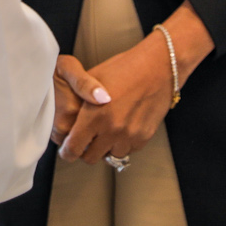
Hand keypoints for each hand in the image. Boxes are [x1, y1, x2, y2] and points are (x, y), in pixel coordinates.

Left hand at [59, 37, 174, 164]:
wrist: (158, 67)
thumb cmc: (124, 68)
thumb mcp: (93, 79)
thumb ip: (78, 102)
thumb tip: (66, 121)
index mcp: (94, 115)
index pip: (73, 148)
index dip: (67, 152)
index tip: (67, 150)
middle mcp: (112, 129)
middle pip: (90, 158)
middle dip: (85, 151)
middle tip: (86, 140)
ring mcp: (129, 135)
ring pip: (110, 156)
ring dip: (106, 147)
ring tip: (107, 129)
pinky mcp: (144, 137)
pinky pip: (128, 150)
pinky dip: (123, 143)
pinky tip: (123, 125)